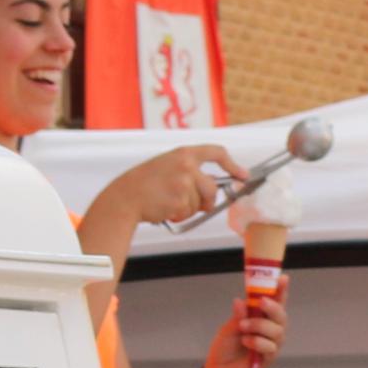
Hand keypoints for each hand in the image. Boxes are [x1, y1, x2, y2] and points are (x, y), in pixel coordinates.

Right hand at [86, 143, 244, 236]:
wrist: (125, 196)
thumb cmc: (144, 183)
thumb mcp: (168, 166)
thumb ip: (190, 172)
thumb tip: (213, 188)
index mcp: (183, 153)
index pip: (216, 152)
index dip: (233, 164)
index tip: (242, 174)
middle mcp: (186, 165)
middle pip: (212, 187)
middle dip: (208, 200)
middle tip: (199, 205)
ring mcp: (184, 183)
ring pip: (200, 203)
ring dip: (188, 208)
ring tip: (168, 201)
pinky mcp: (180, 200)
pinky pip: (189, 212)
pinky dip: (179, 215)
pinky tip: (164, 208)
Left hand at [197, 276, 285, 367]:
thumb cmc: (224, 350)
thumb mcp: (228, 328)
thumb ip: (238, 316)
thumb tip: (241, 301)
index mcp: (260, 318)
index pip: (274, 302)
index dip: (281, 290)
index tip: (283, 278)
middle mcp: (270, 330)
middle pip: (281, 315)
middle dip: (273, 306)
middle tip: (261, 302)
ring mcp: (271, 344)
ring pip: (277, 330)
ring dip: (260, 325)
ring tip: (243, 328)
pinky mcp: (269, 358)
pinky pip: (270, 346)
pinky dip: (257, 341)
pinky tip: (246, 342)